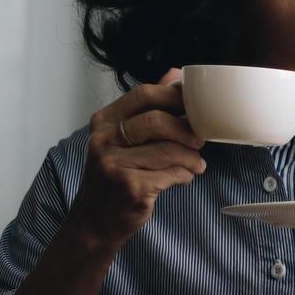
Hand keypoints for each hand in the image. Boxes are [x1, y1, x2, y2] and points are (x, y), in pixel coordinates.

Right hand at [69, 67, 205, 246]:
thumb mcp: (121, 138)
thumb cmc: (114, 174)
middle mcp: (104, 141)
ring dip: (191, 157)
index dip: (174, 96)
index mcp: (104, 122)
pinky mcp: (131, 188)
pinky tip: (183, 178)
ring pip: (169, 150)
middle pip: (158, 121)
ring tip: (196, 164)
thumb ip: (147, 107)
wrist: (94, 221)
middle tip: (200, 140)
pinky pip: (171, 174)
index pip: (143, 94)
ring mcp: (114, 165)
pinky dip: (184, 175)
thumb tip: (174, 73)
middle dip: (187, 130)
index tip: (194, 106)